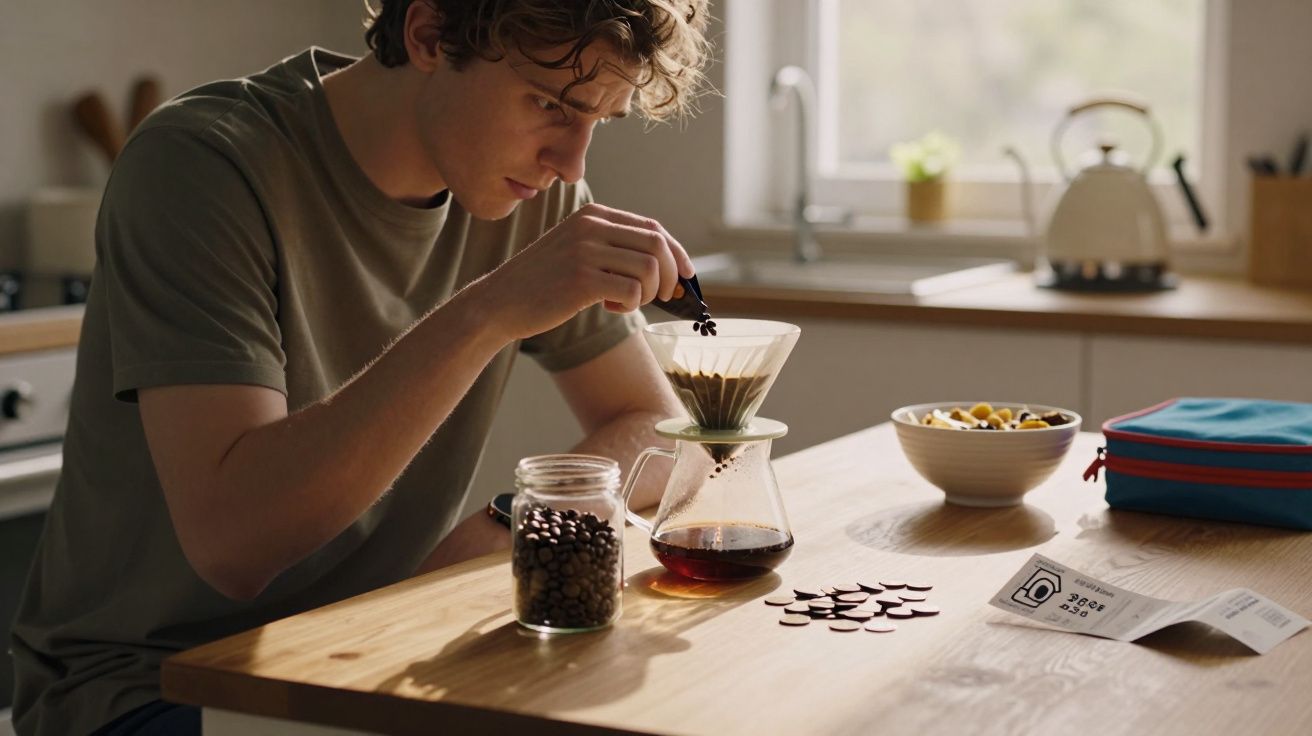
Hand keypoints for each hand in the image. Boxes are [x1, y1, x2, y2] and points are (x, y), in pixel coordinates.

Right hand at [472, 203, 694, 341]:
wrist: (499, 302)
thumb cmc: (544, 282)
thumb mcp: (578, 250)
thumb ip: (615, 247)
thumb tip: (670, 264)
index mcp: (594, 215)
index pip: (653, 227)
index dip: (677, 253)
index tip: (687, 276)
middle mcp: (592, 226)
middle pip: (658, 245)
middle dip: (671, 276)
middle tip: (664, 298)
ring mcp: (585, 251)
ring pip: (650, 270)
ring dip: (649, 294)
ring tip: (625, 303)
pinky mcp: (582, 280)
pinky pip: (632, 293)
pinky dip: (630, 307)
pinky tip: (608, 309)